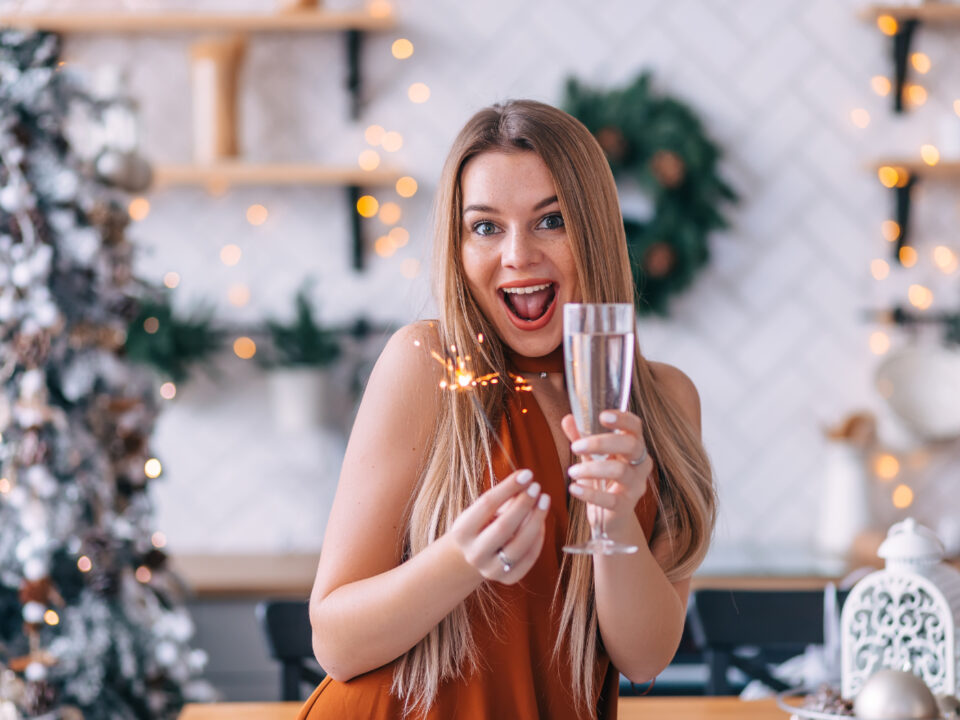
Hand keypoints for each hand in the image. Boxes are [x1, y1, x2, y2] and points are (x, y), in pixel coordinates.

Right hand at [448, 468, 550, 584]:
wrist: (473, 555)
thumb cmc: (481, 523)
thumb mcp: (483, 509)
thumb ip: (503, 496)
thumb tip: (527, 481)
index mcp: (462, 531)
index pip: (487, 504)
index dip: (509, 487)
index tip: (527, 473)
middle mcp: (474, 553)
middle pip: (504, 526)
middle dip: (523, 504)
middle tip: (537, 487)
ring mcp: (490, 570)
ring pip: (519, 545)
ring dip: (536, 520)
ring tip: (545, 501)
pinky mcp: (507, 579)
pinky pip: (529, 558)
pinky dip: (538, 539)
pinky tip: (542, 522)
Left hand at [561, 410, 652, 538]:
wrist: (611, 516)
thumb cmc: (603, 479)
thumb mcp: (591, 456)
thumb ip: (580, 437)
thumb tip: (567, 418)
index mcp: (634, 446)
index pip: (636, 427)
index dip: (623, 418)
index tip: (603, 415)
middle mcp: (640, 464)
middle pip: (631, 445)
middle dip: (601, 443)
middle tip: (575, 447)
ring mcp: (636, 486)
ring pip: (620, 471)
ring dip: (591, 469)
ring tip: (571, 471)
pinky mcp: (626, 506)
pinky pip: (611, 499)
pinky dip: (589, 493)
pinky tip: (573, 488)